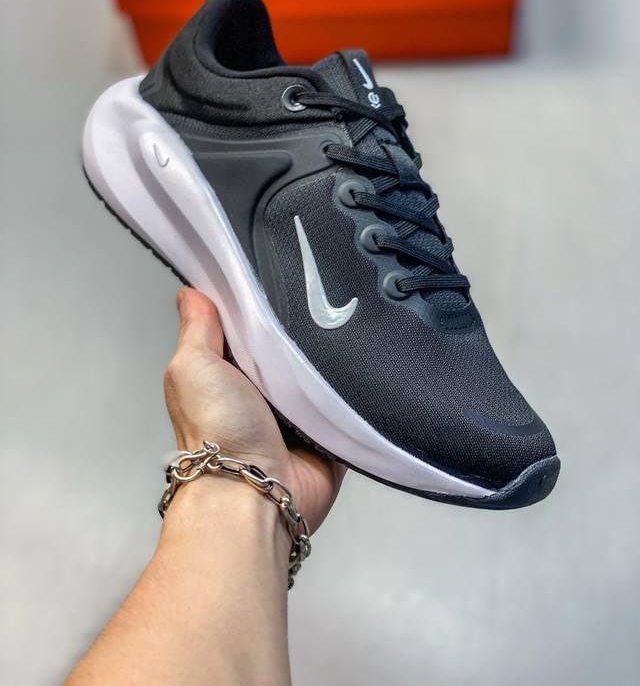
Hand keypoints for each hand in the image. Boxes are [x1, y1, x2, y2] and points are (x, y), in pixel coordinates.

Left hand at [163, 287, 344, 532]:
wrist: (255, 495)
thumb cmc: (217, 432)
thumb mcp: (194, 368)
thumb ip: (197, 330)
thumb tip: (190, 292)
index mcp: (226, 374)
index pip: (246, 327)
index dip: (258, 302)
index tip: (280, 271)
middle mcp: (260, 393)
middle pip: (286, 347)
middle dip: (300, 328)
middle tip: (323, 295)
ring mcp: (296, 414)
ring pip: (319, 372)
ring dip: (329, 357)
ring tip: (349, 320)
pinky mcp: (328, 433)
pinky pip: (345, 400)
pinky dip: (352, 387)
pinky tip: (365, 359)